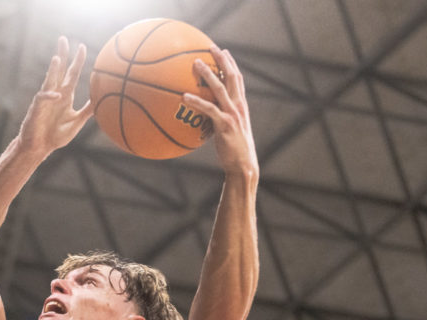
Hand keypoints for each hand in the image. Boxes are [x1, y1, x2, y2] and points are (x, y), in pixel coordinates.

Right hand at [17, 36, 93, 157]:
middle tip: (63, 39)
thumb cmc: (56, 135)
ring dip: (53, 70)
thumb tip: (101, 100)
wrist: (40, 147)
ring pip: (49, 81)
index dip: (76, 61)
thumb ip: (87, 110)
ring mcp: (46, 100)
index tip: (82, 47)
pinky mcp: (37, 109)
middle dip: (61, 55)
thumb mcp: (77, 122)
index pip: (72, 73)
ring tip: (57, 58)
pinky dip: (50, 96)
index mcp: (66, 95)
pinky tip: (57, 95)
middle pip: (59, 70)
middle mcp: (56, 94)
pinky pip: (43, 98)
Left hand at [182, 48, 257, 177]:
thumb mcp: (228, 131)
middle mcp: (239, 106)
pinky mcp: (225, 125)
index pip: (238, 79)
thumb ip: (219, 119)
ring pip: (220, 88)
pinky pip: (209, 109)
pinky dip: (196, 101)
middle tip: (211, 46)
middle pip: (232, 77)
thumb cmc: (233, 151)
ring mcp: (233, 114)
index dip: (231, 64)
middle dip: (222, 60)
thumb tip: (204, 116)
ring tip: (194, 63)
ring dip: (207, 74)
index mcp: (241, 106)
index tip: (223, 51)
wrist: (242, 165)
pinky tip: (184, 96)